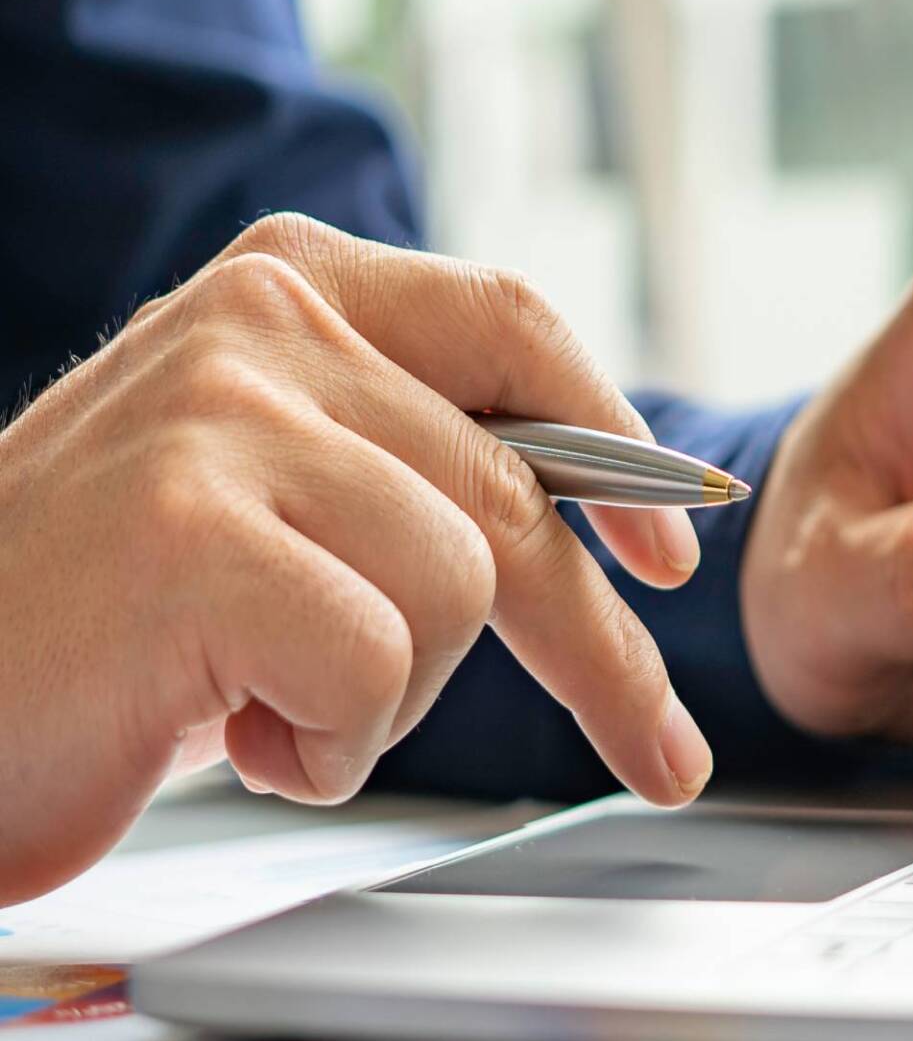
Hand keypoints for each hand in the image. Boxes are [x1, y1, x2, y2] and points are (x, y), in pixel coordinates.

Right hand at [0, 214, 712, 904]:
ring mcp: (224, 412)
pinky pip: (376, 662)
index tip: (671, 558)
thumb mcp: (278, 496)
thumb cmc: (113, 613)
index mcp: (292, 284)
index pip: (514, 328)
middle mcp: (263, 319)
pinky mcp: (194, 526)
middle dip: (598, 650)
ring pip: (460, 585)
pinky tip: (222, 723)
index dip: (618, 450)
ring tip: (263, 699)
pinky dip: (324, 738)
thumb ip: (408, 461)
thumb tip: (602, 516)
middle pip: (515, 494)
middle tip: (663, 756)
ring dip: (387, 699)